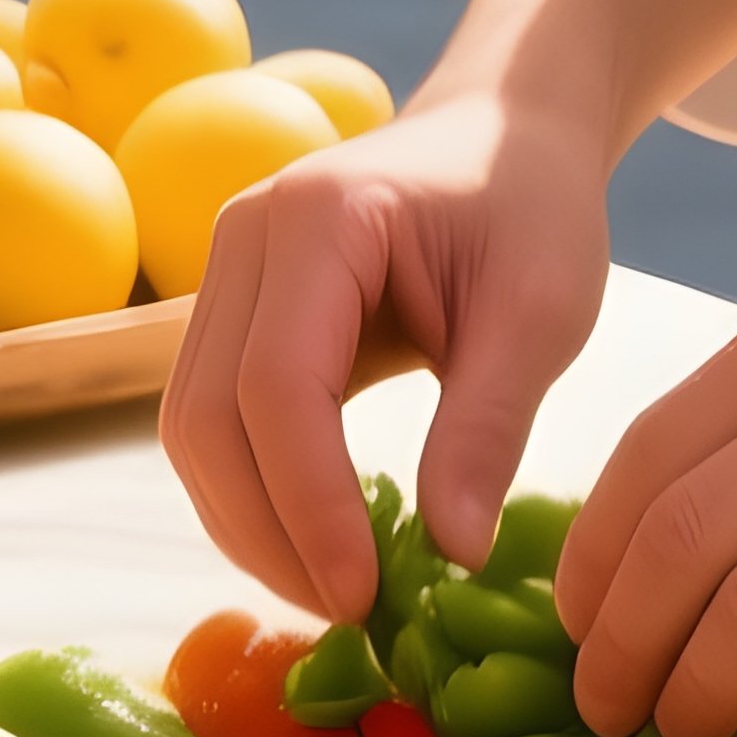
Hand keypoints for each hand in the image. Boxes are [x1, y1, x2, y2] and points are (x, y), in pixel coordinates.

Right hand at [161, 79, 612, 623]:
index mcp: (321, 217)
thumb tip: (452, 553)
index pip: (278, 385)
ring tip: (341, 587)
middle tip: (353, 612)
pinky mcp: (240, 300)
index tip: (365, 593)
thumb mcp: (541, 308)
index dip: (310, 504)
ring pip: (195, 424)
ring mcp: (231, 264)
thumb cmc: (533, 198)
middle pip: (209, 415)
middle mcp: (248, 232)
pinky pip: (218, 410)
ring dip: (252, 521)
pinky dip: (256, 485)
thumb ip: (488, 426)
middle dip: (269, 531)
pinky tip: (321, 534)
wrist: (509, 124)